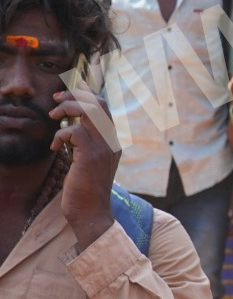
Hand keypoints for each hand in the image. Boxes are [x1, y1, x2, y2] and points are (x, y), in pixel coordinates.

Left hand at [51, 85, 120, 249]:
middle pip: (99, 104)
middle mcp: (111, 141)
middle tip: (58, 97)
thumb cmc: (86, 191)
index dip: (91, 93)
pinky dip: (61, 134)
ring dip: (67, 108)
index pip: (106, 108)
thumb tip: (74, 130)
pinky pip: (75, 131)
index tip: (78, 85)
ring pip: (89, 112)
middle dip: (77, 95)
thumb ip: (87, 145)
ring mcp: (103, 147)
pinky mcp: (90, 156)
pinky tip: (55, 146)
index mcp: (112, 141)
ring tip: (53, 115)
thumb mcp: (89, 163)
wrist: (92, 213)